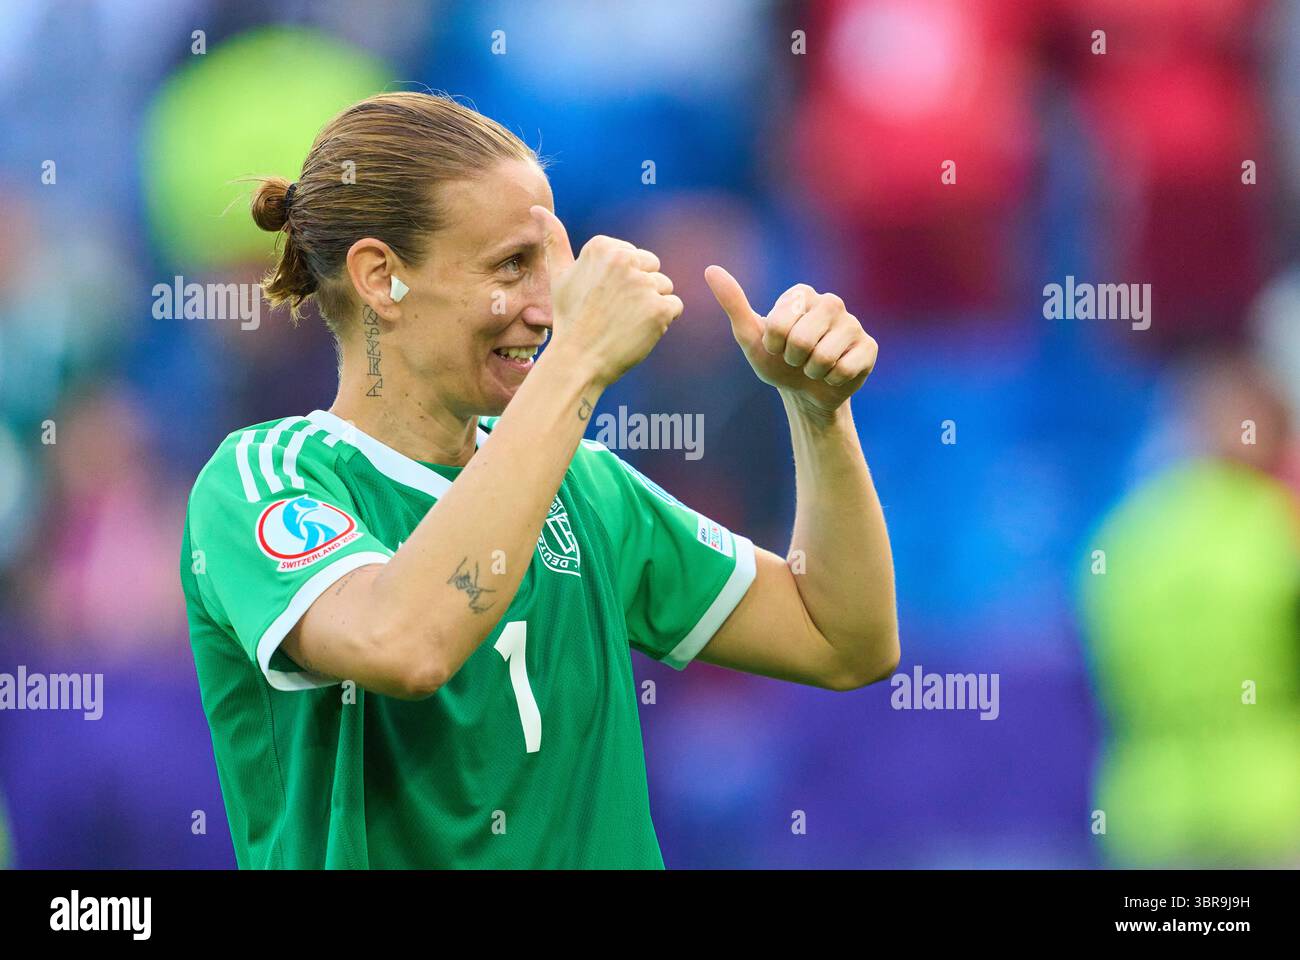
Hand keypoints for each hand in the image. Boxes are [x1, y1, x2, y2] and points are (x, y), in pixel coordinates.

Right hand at [531, 206, 682, 388]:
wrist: (578, 360)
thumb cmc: (569, 318)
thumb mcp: (559, 275)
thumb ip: (554, 239)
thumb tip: (537, 208)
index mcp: (603, 247)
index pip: (635, 257)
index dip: (622, 282)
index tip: (602, 298)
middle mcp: (624, 259)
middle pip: (653, 269)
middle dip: (640, 291)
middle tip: (614, 313)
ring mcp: (643, 284)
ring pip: (665, 288)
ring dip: (651, 306)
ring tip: (625, 322)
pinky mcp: (659, 308)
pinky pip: (675, 307)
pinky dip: (663, 321)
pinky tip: (639, 331)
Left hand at [705, 265, 876, 415]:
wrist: (805, 393)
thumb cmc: (777, 362)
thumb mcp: (751, 336)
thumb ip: (733, 303)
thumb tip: (711, 269)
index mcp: (801, 294)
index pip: (779, 325)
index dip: (774, 346)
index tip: (778, 346)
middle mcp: (830, 302)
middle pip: (802, 340)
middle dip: (794, 360)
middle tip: (798, 359)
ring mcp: (852, 323)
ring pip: (824, 357)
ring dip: (813, 372)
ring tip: (815, 366)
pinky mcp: (868, 347)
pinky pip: (844, 370)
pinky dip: (832, 380)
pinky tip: (834, 374)